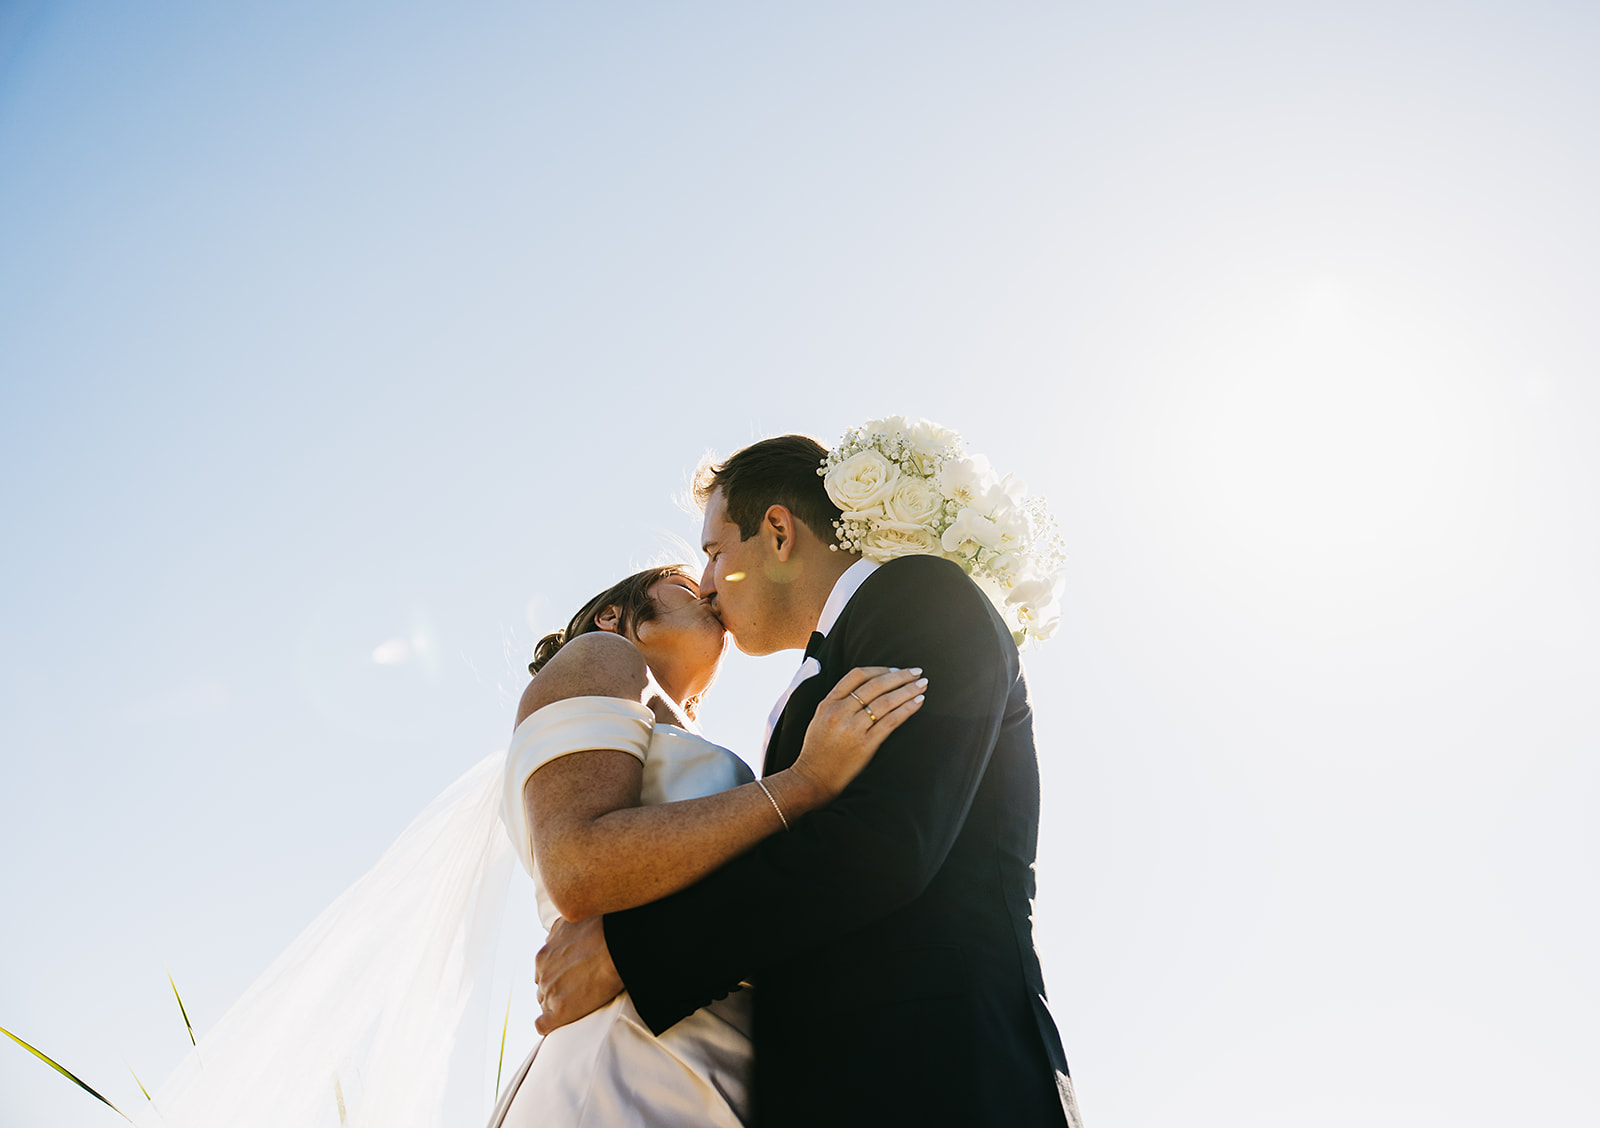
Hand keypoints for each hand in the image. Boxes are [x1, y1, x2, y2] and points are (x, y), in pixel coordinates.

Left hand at [534, 915, 623, 1034]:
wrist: (619, 945)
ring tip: (579, 1003)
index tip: (572, 978)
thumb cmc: (604, 930)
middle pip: (544, 989)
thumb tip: (553, 936)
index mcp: (544, 955)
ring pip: (545, 1005)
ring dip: (558, 1005)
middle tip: (577, 990)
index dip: (559, 977)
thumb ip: (559, 931)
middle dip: (558, 990)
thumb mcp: (573, 921)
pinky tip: (562, 1021)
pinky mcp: (560, 1010)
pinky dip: (550, 1025)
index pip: (544, 973)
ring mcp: (550, 992)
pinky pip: (543, 1025)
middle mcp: (542, 973)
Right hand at [791, 666, 926, 801]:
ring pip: (885, 701)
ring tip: (922, 685)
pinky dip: (907, 709)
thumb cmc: (818, 750)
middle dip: (899, 676)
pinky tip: (918, 702)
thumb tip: (867, 688)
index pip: (857, 676)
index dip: (879, 669)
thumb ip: (838, 702)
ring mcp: (852, 728)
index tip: (895, 669)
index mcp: (828, 703)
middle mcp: (839, 712)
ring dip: (907, 690)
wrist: (812, 779)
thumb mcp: (820, 718)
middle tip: (917, 672)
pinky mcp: (865, 745)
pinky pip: (891, 721)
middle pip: (875, 686)